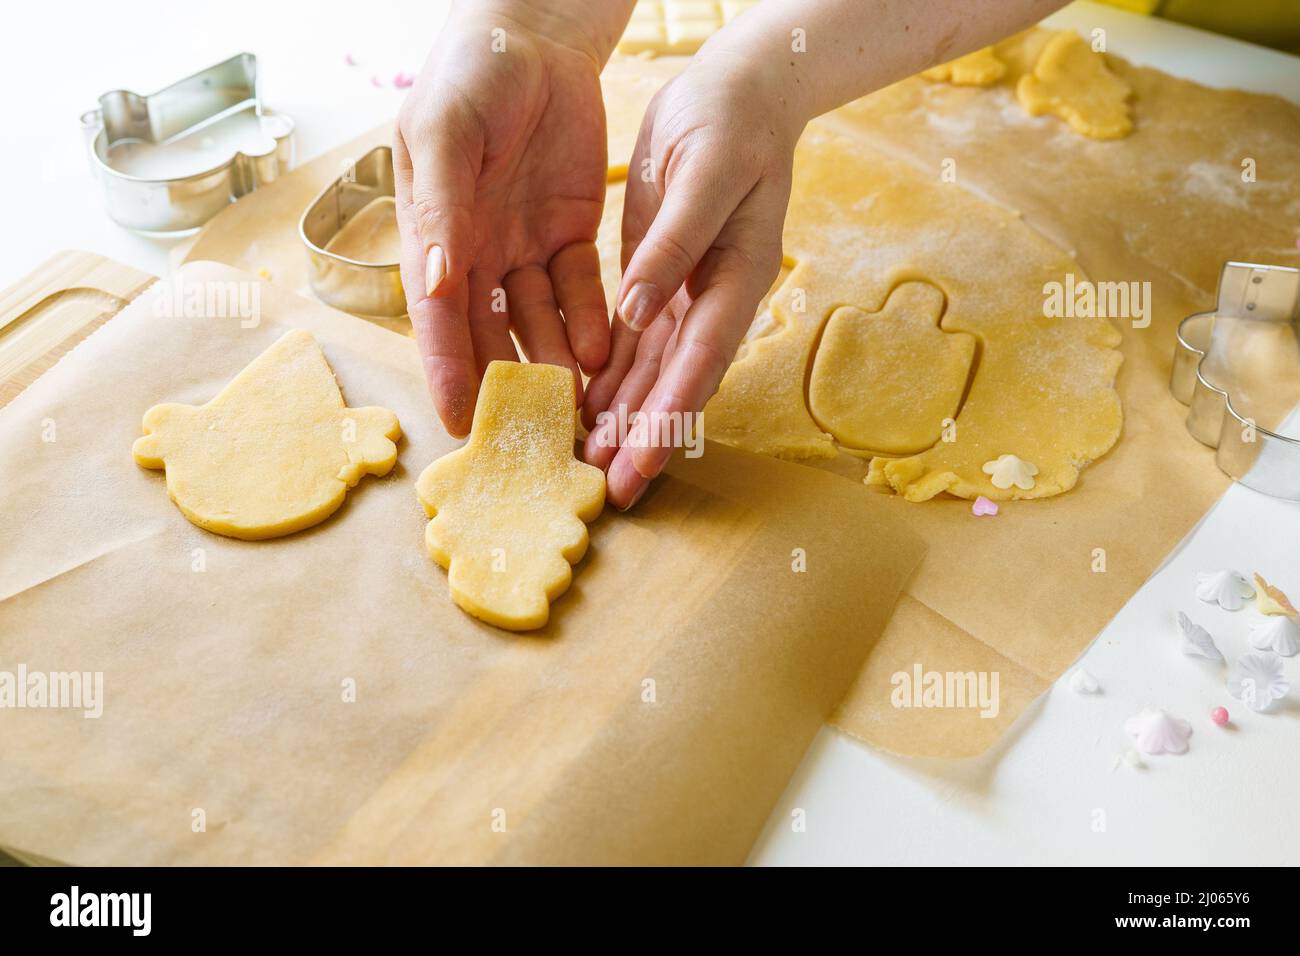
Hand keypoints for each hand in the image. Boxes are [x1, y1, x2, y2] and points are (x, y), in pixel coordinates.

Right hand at [395, 6, 616, 435]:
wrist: (535, 36)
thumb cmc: (469, 74)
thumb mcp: (445, 131)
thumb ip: (443, 206)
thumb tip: (432, 282)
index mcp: (432, 232)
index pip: (437, 316)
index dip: (448, 368)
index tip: (459, 421)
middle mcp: (476, 252)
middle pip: (489, 333)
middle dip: (507, 383)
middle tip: (530, 433)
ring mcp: (524, 247)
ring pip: (538, 322)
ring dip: (554, 363)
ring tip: (575, 407)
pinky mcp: (571, 235)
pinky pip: (580, 290)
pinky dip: (590, 321)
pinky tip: (603, 353)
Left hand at [581, 51, 801, 507]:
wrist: (737, 92)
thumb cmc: (729, 123)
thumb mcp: (703, 173)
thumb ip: (673, 245)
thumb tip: (638, 312)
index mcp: (734, 280)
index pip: (697, 365)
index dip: (666, 423)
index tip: (636, 469)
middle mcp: (714, 301)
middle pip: (674, 386)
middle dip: (641, 441)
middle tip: (606, 490)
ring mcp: (687, 296)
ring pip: (652, 374)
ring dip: (622, 420)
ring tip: (588, 463)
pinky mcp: (661, 281)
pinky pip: (635, 344)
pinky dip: (612, 379)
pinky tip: (583, 408)